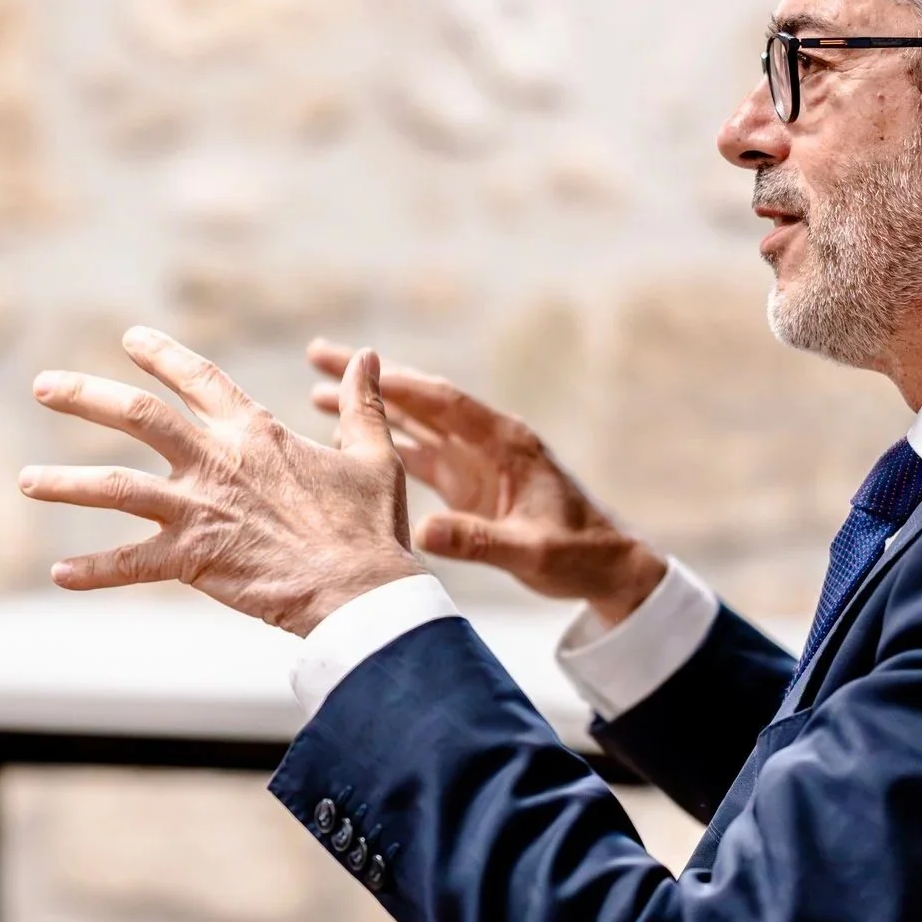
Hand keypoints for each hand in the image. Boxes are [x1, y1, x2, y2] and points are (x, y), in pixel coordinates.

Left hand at [19, 327, 425, 636]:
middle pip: (137, 416)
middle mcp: (216, 461)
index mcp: (255, 432)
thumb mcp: (373, 456)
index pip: (199, 378)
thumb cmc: (370, 527)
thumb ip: (361, 404)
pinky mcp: (193, 558)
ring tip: (26, 481)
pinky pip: (131, 564)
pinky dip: (94, 570)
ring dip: (67, 483)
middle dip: (84, 395)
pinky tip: (59, 573)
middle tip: (42, 385)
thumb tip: (369, 357)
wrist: (361, 590)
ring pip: (116, 488)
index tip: (130, 339)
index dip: (163, 355)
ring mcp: (199, 509)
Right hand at [306, 339, 666, 626]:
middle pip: (419, 400)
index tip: (354, 367)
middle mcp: (486, 442)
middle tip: (317, 353)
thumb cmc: (577, 556)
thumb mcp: (530, 552)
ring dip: (369, 408)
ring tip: (315, 390)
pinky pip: (417, 454)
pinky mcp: (467, 483)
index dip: (398, 384)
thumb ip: (478, 541)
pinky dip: (383, 444)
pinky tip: (349, 439)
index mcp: (506, 443)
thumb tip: (421, 531)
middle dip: (370, 379)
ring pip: (413, 424)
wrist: (606, 568)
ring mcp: (475, 461)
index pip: (444, 403)